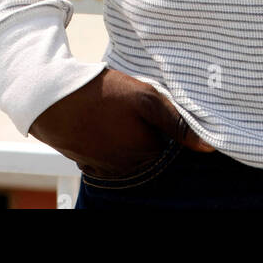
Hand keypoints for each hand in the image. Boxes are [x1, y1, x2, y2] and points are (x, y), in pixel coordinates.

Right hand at [28, 67, 216, 178]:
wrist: (52, 98)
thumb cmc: (102, 94)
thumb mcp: (146, 98)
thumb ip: (178, 121)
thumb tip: (209, 146)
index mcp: (147, 153)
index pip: (169, 140)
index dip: (163, 120)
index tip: (152, 105)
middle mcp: (129, 167)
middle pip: (150, 146)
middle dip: (145, 127)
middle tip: (130, 104)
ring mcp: (108, 166)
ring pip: (130, 148)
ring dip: (127, 132)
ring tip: (114, 109)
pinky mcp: (90, 162)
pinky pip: (110, 151)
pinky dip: (109, 137)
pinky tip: (102, 118)